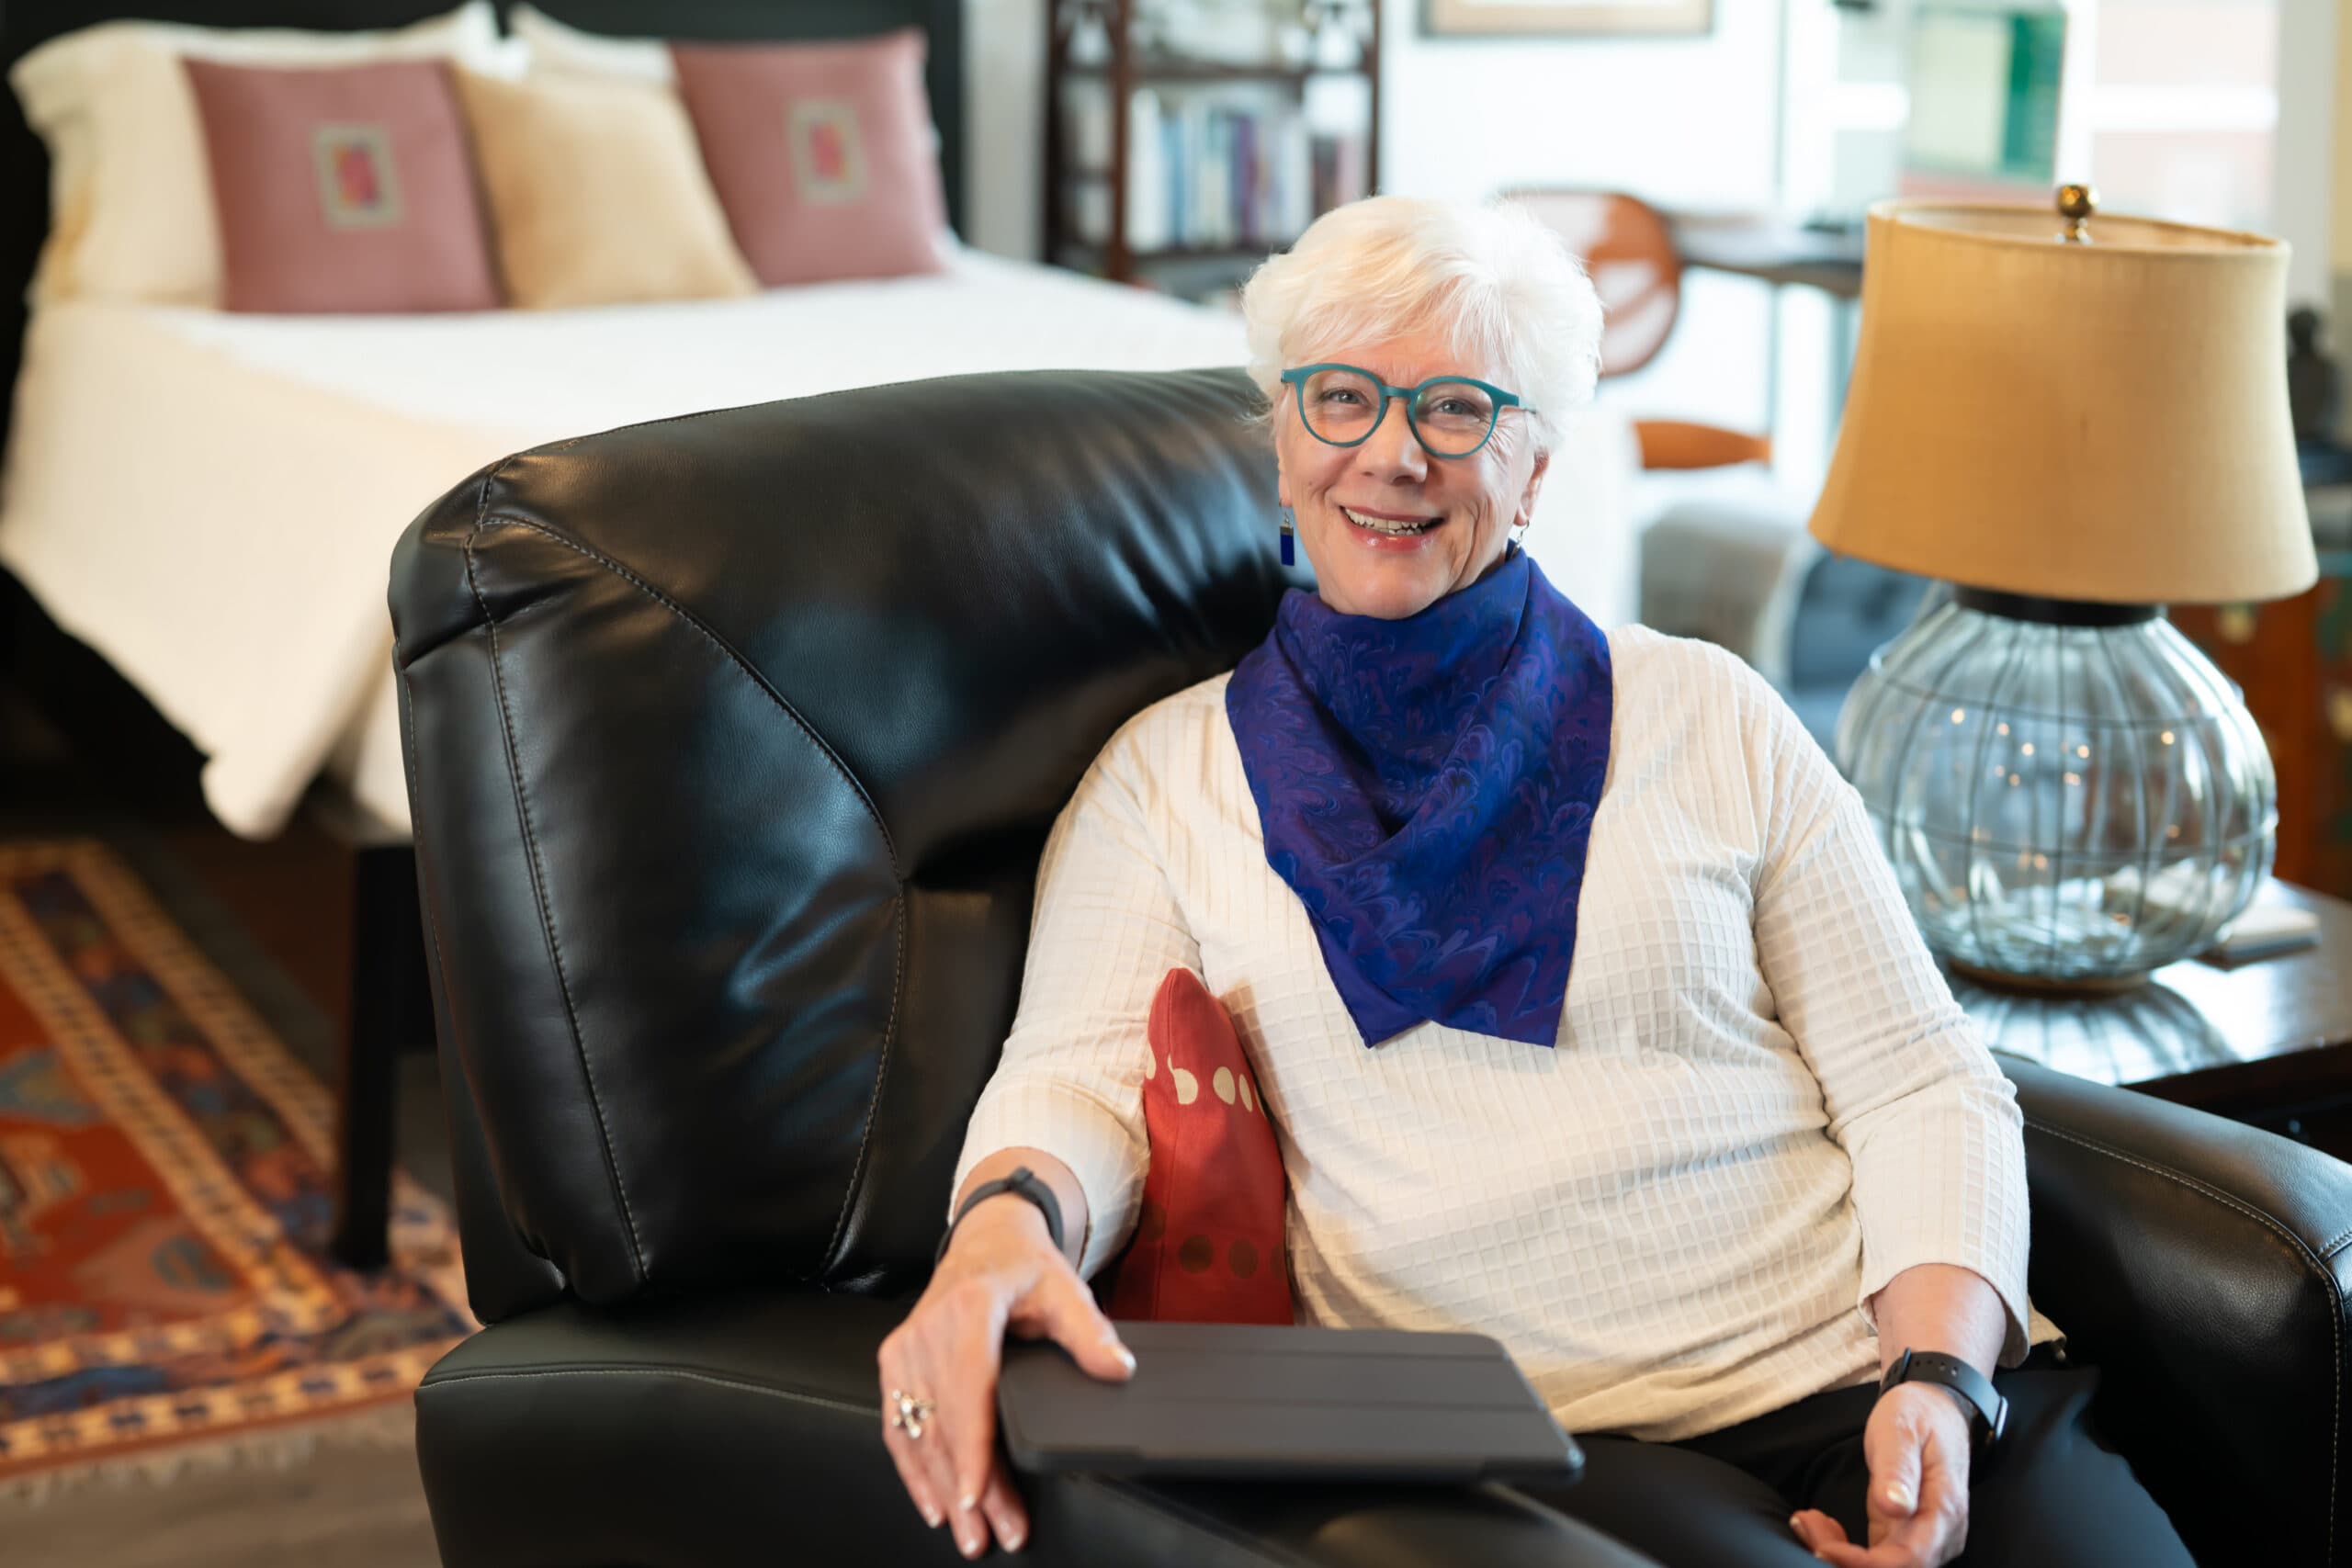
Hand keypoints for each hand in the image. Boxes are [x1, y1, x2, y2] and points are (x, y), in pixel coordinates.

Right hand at [877, 1196, 1135, 1558]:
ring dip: (941, 1489)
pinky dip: (913, 1470)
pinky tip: (933, 1505)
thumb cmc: (1026, 1268)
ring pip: (919, 1433)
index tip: (977, 1495)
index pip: (968, 1387)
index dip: (972, 1447)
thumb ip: (1090, 1332)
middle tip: (992, 1535)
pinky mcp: (895, 1362)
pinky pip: (898, 1425)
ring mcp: (905, 1347)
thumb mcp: (1065, 1289)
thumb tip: (1118, 1368)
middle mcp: (928, 1328)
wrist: (986, 1242)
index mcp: (970, 1308)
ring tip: (970, 1534)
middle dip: (968, 1488)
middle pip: (945, 1422)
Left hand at [1789, 1383, 1972, 1566]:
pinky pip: (1878, 1557)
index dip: (1865, 1564)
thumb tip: (1896, 1508)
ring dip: (1842, 1555)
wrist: (1935, 1409)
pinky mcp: (1906, 1534)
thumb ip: (1898, 1470)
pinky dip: (1847, 1549)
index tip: (1825, 1546)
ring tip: (1810, 1522)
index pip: (1909, 1558)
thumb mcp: (1900, 1430)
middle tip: (1806, 1524)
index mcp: (1943, 1509)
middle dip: (1845, 1560)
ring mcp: (1925, 1537)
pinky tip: (1823, 1526)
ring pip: (1884, 1567)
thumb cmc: (1918, 1415)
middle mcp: (1941, 1533)